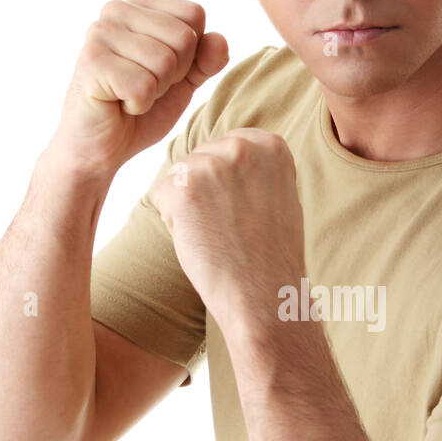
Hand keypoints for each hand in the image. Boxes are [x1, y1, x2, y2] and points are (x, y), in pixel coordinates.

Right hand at [50, 0, 228, 179]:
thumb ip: (205, 59)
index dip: (190, 53)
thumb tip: (220, 40)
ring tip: (129, 94)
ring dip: (155, 92)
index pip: (194, 14)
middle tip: (143, 86)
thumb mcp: (183, 82)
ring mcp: (100, 33)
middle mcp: (117, 10)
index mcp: (140, 6)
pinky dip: (138, 105)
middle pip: (184, 38)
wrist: (100, 146)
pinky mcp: (92, 63)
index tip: (160, 71)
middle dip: (174, 75)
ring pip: (165, 62)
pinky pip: (144, 86)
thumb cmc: (140, 110)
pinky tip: (118, 104)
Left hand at [149, 128, 306, 339]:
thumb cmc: (271, 255)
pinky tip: (201, 240)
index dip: (229, 183)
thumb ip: (255, 168)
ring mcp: (213, 165)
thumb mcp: (280, 195)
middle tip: (231, 227)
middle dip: (206, 191)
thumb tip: (222, 153)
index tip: (246, 210)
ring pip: (178, 176)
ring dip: (188, 206)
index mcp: (271, 145)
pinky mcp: (184, 188)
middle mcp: (242, 147)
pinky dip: (173, 221)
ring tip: (218, 233)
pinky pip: (161, 195)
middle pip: (200, 158)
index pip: (227, 146)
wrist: (265, 295)